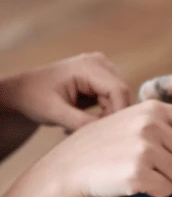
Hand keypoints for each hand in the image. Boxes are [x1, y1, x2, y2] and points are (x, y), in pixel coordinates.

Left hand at [0, 52, 129, 131]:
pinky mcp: (103, 78)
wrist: (24, 91)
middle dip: (110, 116)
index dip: (119, 113)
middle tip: (87, 130)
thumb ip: (81, 122)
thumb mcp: (55, 112)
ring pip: (119, 99)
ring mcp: (103, 69)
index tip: (107, 133)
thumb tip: (107, 132)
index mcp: (88, 66)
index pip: (118, 90)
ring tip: (81, 124)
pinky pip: (114, 99)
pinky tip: (86, 117)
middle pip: (121, 95)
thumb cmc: (34, 98)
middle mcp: (100, 63)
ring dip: (107, 116)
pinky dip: (104, 113)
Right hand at [41, 100, 171, 196]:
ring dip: (166, 179)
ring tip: (138, 169)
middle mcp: (153, 125)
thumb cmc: (108, 146)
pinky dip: (152, 191)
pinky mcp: (138, 174)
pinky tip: (130, 181)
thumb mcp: (139, 126)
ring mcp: (145, 149)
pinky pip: (166, 191)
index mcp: (156, 109)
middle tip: (149, 161)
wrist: (68, 167)